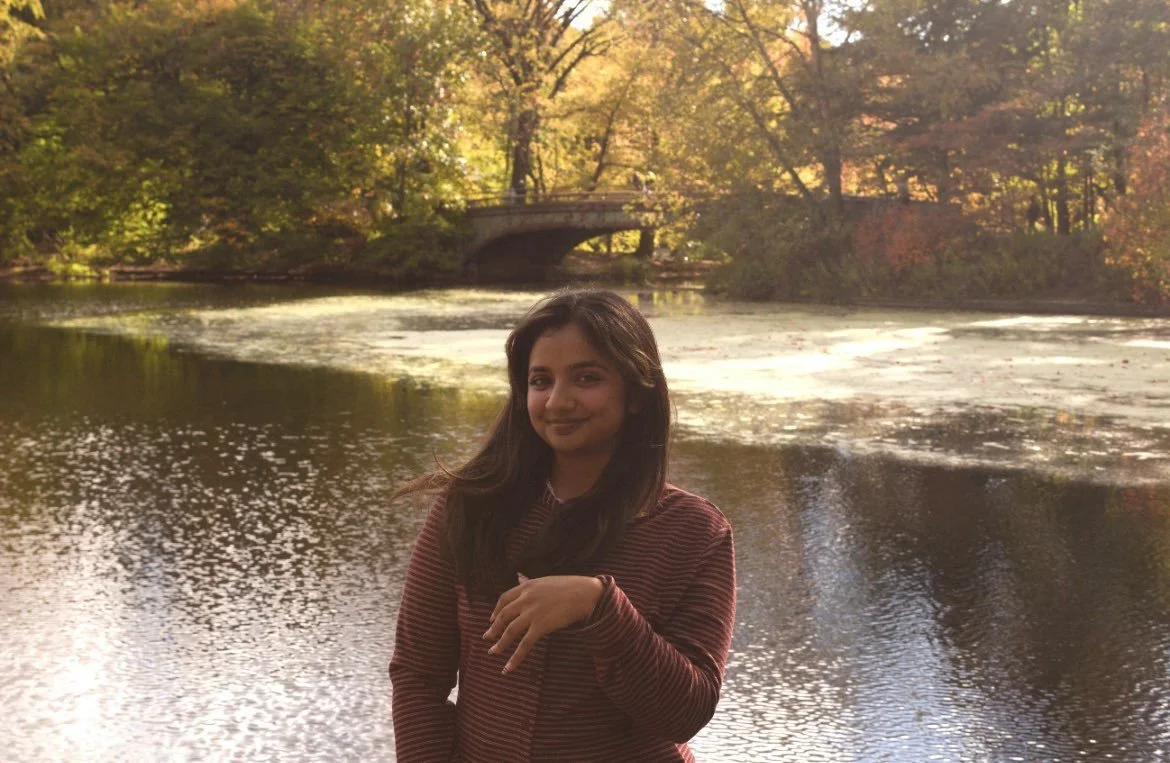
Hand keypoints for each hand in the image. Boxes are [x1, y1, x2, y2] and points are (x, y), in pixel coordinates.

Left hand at [483, 575, 603, 673]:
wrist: (585, 592)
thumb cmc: (570, 586)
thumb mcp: (545, 581)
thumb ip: (531, 584)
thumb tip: (520, 577)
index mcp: (526, 586)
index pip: (504, 598)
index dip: (496, 610)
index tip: (492, 619)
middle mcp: (526, 599)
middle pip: (504, 616)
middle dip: (493, 628)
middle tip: (487, 638)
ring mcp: (532, 613)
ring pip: (510, 631)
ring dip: (500, 644)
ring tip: (492, 653)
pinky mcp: (541, 626)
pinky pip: (524, 645)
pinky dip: (515, 658)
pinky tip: (508, 668)